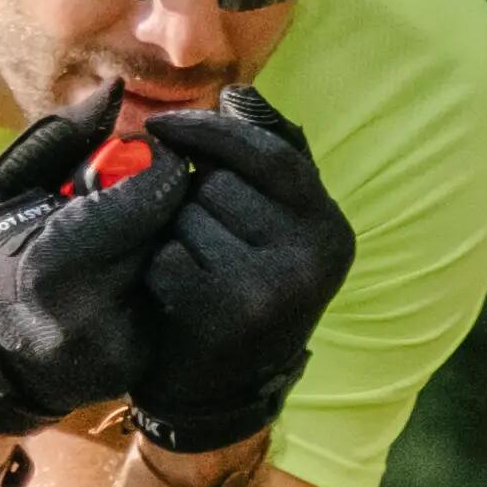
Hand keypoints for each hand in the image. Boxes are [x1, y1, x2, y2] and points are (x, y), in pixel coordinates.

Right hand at [0, 94, 200, 437]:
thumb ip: (58, 139)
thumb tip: (112, 90)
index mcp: (50, 267)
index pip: (145, 200)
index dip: (159, 167)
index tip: (152, 156)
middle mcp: (89, 317)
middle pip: (168, 234)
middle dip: (163, 204)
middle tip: (142, 195)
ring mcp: (116, 351)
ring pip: (175, 268)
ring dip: (166, 239)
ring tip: (132, 235)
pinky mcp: (135, 367)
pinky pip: (167, 302)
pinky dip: (159, 277)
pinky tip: (133, 271)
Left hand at [125, 89, 353, 451]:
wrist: (221, 393)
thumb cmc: (240, 289)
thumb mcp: (272, 228)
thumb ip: (265, 160)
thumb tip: (238, 94)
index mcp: (329, 229)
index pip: (271, 154)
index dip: (211, 132)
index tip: (161, 125)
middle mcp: (312, 258)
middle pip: (220, 183)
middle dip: (188, 196)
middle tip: (192, 233)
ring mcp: (272, 289)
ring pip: (188, 217)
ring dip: (171, 233)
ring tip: (189, 266)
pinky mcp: (225, 316)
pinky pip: (167, 257)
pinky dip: (157, 270)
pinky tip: (172, 294)